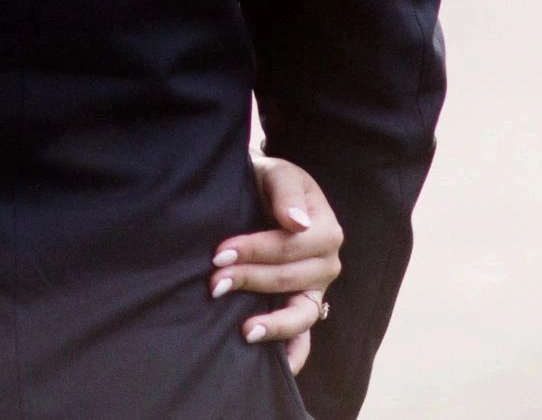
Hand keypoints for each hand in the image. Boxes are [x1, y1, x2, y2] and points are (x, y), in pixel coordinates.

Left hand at [212, 153, 342, 369]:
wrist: (264, 190)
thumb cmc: (270, 181)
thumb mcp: (278, 173)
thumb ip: (286, 194)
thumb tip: (295, 222)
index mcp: (326, 229)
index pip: (289, 246)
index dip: (254, 250)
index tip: (219, 254)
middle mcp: (327, 263)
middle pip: (289, 278)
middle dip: (249, 280)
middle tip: (214, 282)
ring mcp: (316, 289)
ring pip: (301, 313)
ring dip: (273, 322)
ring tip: (244, 330)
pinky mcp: (304, 306)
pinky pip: (305, 336)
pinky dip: (294, 352)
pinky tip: (279, 368)